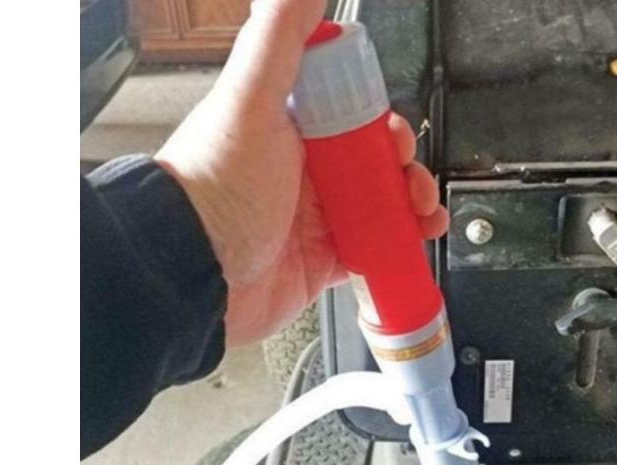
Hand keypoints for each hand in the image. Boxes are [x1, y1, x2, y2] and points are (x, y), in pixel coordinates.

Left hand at [154, 0, 447, 345]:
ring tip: (422, 215)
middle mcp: (300, 171)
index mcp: (286, 129)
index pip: (349, 114)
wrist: (194, 272)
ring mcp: (313, 217)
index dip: (379, 121)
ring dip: (409, 207)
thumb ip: (279, 39)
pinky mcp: (321, 260)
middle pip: (371, 162)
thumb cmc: (213, 188)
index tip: (393, 134)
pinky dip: (395, 247)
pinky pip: (371, 250)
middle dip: (404, 168)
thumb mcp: (248, 100)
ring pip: (378, 205)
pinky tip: (409, 243)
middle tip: (410, 179)